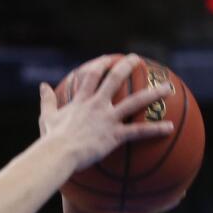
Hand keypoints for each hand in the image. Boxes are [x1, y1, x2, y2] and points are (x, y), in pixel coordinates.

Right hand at [38, 54, 173, 171]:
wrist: (58, 153)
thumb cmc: (50, 138)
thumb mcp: (46, 117)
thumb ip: (47, 100)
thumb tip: (42, 86)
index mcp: (81, 101)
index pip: (91, 76)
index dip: (100, 65)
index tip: (109, 58)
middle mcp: (97, 105)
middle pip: (115, 80)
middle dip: (127, 67)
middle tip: (138, 59)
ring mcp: (107, 119)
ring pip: (135, 102)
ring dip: (153, 94)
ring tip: (168, 88)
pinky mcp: (114, 135)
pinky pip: (139, 132)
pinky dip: (155, 129)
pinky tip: (170, 127)